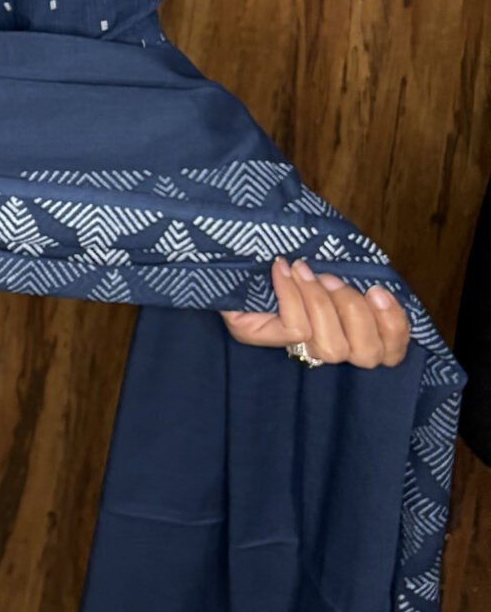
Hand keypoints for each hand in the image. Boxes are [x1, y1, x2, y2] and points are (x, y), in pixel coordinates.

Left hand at [222, 256, 410, 367]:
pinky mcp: (257, 338)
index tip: (380, 290)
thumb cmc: (280, 263)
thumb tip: (379, 279)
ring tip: (306, 270)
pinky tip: (282, 269)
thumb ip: (351, 280)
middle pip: (366, 354)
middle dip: (356, 311)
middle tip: (332, 277)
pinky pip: (295, 328)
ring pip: (332, 348)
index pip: (390, 354)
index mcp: (346, 337)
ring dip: (323, 303)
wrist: (217, 257)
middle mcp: (321, 353)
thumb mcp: (323, 272)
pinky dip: (292, 295)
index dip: (395, 327)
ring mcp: (290, 350)